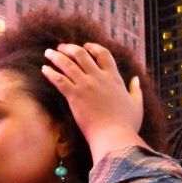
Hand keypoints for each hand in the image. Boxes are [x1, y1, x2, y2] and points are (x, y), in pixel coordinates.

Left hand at [42, 43, 144, 161]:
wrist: (114, 136)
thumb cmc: (126, 125)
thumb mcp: (136, 105)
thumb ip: (135, 90)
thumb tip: (136, 79)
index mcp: (114, 78)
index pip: (103, 54)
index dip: (93, 47)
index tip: (85, 46)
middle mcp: (99, 78)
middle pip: (81, 54)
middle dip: (69, 48)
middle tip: (60, 47)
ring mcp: (86, 86)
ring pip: (68, 64)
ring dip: (56, 56)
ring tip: (48, 53)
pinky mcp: (75, 96)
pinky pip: (59, 80)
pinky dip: (50, 73)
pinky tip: (44, 69)